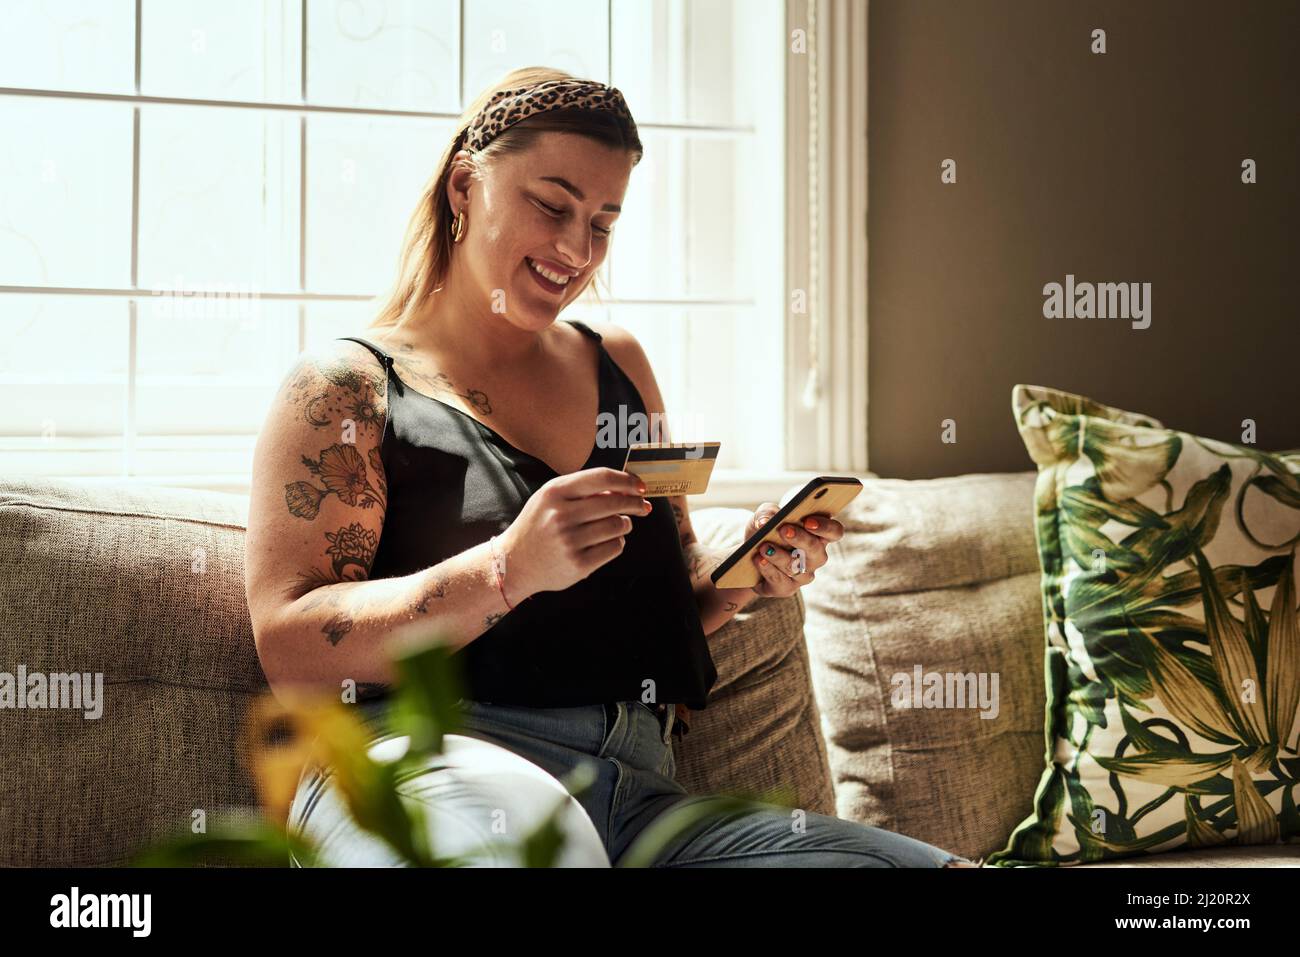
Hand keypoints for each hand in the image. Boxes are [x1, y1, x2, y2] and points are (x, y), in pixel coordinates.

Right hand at [500, 468, 652, 598]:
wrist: (514, 562)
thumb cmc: (538, 526)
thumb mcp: (550, 499)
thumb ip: (581, 489)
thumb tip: (624, 486)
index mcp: (554, 493)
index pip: (602, 478)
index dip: (627, 480)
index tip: (640, 486)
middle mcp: (561, 515)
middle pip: (615, 502)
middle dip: (635, 503)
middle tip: (643, 507)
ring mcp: (569, 541)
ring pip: (617, 526)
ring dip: (625, 524)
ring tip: (620, 524)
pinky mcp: (578, 564)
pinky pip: (614, 548)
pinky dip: (617, 542)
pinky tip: (608, 541)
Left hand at [741, 502, 844, 598]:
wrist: (748, 556)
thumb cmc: (764, 532)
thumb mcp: (764, 516)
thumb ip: (767, 513)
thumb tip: (765, 522)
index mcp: (818, 535)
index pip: (834, 531)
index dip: (825, 527)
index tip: (808, 521)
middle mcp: (816, 556)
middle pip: (816, 549)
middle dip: (800, 539)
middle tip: (784, 530)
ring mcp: (803, 575)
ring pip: (796, 567)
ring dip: (780, 556)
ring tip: (764, 546)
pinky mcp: (787, 588)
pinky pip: (780, 581)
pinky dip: (768, 569)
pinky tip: (759, 559)